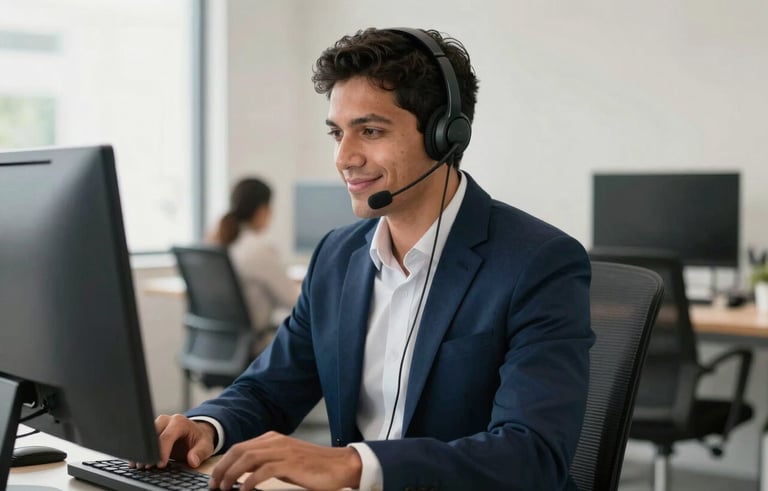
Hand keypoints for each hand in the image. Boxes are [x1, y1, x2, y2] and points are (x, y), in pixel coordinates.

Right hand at [142, 413, 215, 468]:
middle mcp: (167, 420)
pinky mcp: (152, 430)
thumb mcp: (205, 446)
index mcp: (180, 422)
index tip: (160, 464)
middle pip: (153, 434)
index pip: (167, 436)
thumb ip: (199, 453)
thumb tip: (192, 460)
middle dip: (149, 451)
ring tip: (139, 465)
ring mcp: (158, 424)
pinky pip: (143, 438)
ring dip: (142, 451)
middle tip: (146, 466)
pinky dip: (140, 450)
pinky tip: (136, 460)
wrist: (196, 433)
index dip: (162, 451)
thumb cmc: (199, 439)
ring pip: (145, 436)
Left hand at [208, 431, 360, 490]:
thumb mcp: (286, 462)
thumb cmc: (314, 467)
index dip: (224, 462)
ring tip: (225, 488)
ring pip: (248, 458)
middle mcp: (276, 441)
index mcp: (273, 439)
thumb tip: (244, 475)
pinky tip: (245, 490)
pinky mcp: (291, 463)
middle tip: (215, 485)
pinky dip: (250, 481)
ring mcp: (283, 451)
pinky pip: (263, 470)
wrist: (340, 465)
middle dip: (222, 468)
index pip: (240, 447)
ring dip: (232, 474)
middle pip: (239, 451)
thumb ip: (266, 463)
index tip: (216, 478)